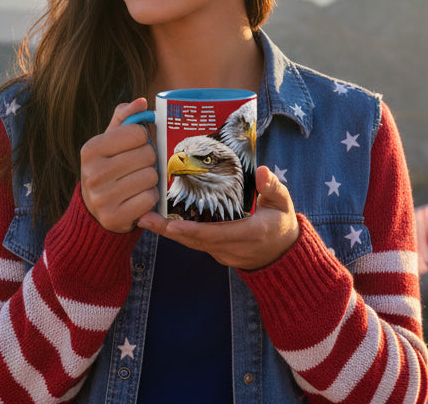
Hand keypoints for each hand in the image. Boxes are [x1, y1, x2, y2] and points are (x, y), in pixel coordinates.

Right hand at [80, 98, 158, 232]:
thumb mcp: (110, 141)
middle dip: (149, 160)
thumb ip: (125, 119)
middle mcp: (93, 172)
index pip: (138, 132)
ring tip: (137, 183)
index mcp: (91, 149)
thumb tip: (141, 102)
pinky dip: (150, 199)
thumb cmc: (109, 167)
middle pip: (147, 155)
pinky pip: (150, 199)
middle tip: (138, 167)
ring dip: (151, 180)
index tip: (134, 147)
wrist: (95, 210)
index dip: (143, 139)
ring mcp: (101, 197)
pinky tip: (137, 199)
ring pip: (151, 177)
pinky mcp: (114, 217)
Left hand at [137, 166, 299, 269]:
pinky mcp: (216, 253)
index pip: (216, 234)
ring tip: (144, 219)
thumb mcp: (283, 203)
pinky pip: (194, 243)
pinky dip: (177, 234)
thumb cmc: (282, 224)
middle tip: (144, 218)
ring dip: (167, 232)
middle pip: (194, 240)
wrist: (283, 255)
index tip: (171, 226)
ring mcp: (222, 253)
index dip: (192, 231)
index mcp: (249, 234)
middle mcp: (231, 248)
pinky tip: (161, 222)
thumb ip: (272, 187)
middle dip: (167, 230)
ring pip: (191, 243)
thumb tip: (263, 172)